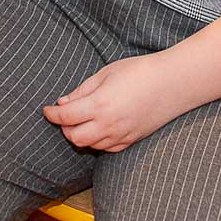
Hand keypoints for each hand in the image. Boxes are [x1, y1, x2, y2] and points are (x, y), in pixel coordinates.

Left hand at [42, 54, 188, 151]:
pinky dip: (96, 141)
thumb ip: (82, 90)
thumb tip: (63, 103)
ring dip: (80, 135)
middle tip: (64, 114)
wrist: (173, 83)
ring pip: (89, 145)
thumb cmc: (140, 71)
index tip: (47, 109)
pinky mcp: (131, 140)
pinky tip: (98, 127)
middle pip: (74, 137)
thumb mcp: (106, 73)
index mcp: (100, 104)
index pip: (65, 117)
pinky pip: (106, 148)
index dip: (52, 114)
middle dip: (64, 127)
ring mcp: (121, 135)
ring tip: (81, 119)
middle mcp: (108, 125)